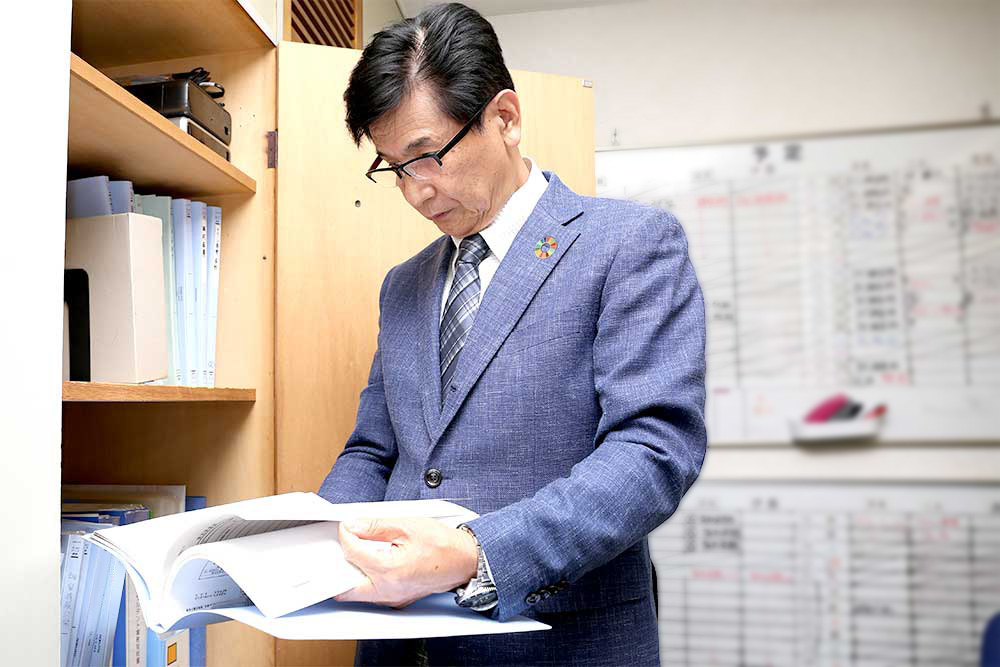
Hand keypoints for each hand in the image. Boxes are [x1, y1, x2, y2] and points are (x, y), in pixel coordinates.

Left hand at [334, 517, 478, 607]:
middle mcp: (388, 590)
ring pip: (357, 594)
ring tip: (359, 553)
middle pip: (345, 587)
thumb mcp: (407, 526)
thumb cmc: (443, 544)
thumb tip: (353, 526)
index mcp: (388, 570)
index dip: (346, 534)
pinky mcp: (397, 601)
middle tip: (344, 547)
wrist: (465, 561)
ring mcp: (392, 599)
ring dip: (352, 575)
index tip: (349, 526)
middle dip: (339, 566)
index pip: (352, 552)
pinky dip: (366, 580)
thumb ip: (375, 526)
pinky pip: (372, 595)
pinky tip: (373, 564)